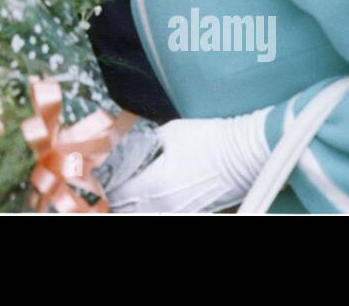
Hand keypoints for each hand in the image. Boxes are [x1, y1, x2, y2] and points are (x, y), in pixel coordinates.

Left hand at [106, 107, 271, 213]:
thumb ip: (144, 145)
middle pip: (129, 211)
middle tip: (111, 186)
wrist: (248, 153)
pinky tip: (150, 197)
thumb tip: (130, 151)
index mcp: (156, 186)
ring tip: (128, 192)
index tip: (101, 176)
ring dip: (134, 206)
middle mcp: (166, 207)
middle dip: (117, 200)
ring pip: (146, 215)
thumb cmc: (210, 139)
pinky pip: (164, 215)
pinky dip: (152, 208)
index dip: (106, 187)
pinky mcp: (196, 213)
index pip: (118, 195)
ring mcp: (182, 213)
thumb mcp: (169, 133)